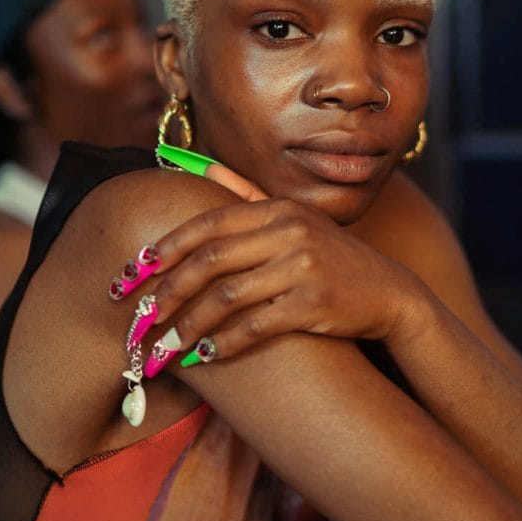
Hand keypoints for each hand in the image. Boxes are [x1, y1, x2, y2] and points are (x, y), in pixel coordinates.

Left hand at [143, 194, 430, 371]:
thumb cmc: (331, 258)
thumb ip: (245, 193)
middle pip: (209, 260)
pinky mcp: (314, 303)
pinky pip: (255, 325)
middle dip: (165, 291)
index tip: (133, 273)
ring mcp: (303, 267)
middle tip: (137, 319)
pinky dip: (225, 342)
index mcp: (276, 209)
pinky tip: (204, 356)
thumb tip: (198, 164)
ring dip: (186, 327)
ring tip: (162, 350)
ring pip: (226, 296)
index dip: (165, 249)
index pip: (207, 224)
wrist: (389, 292)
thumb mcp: (294, 218)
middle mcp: (288, 231)